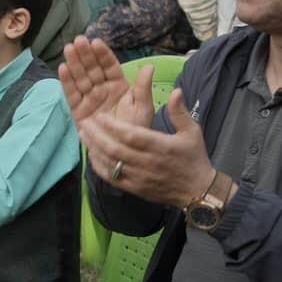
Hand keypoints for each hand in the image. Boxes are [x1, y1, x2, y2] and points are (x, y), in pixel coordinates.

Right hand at [57, 36, 153, 127]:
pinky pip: (71, 94)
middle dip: (85, 55)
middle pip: (92, 69)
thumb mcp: (143, 108)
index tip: (96, 42)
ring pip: (80, 78)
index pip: (109, 67)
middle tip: (79, 41)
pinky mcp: (78, 110)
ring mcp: (89, 99)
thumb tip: (150, 66)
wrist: (123, 154)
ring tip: (68, 49)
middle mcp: (102, 90)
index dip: (103, 55)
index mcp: (119, 86)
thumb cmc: (135, 129)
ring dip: (74, 63)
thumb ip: (144, 88)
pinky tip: (63, 68)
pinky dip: (66, 82)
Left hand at [80, 88, 216, 208]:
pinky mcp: (135, 189)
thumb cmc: (194, 157)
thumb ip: (179, 111)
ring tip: (83, 134)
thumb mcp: (192, 132)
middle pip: (116, 149)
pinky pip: (112, 178)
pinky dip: (99, 166)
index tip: (99, 116)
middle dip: (97, 135)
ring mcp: (140, 178)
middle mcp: (148, 163)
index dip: (113, 126)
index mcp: (161, 147)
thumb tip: (175, 90)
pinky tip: (91, 154)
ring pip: (111, 163)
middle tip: (85, 122)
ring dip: (94, 148)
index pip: (132, 136)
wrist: (198, 191)